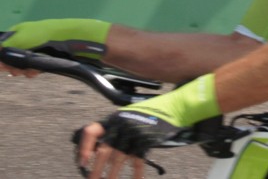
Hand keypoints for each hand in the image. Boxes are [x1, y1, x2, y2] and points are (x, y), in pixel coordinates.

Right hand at [0, 19, 110, 68]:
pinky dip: (33, 70)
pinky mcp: (47, 57)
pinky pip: (34, 66)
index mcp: (19, 31)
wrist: (74, 40)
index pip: (4, 46)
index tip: (3, 65)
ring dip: (22, 69)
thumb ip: (6, 47)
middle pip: (12, 56)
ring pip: (22, 63)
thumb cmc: (46, 36)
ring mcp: (37, 48)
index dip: (2, 56)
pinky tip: (36, 72)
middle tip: (16, 70)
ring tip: (28, 71)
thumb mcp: (22, 39)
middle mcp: (27, 39)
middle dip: (12, 65)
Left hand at [76, 74, 220, 175]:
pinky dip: (137, 172)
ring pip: (118, 158)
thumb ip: (116, 131)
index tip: (82, 163)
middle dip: (96, 169)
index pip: (91, 132)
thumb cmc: (150, 114)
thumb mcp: (129, 117)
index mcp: (114, 119)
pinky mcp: (147, 139)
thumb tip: (99, 152)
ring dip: (112, 174)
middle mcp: (121, 125)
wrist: (174, 107)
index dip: (84, 148)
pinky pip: (137, 159)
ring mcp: (134, 132)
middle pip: (104, 150)